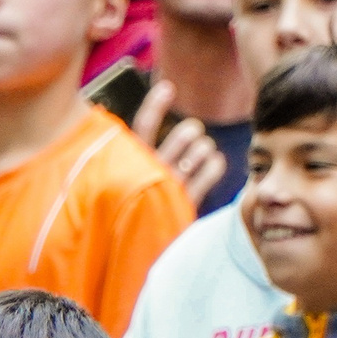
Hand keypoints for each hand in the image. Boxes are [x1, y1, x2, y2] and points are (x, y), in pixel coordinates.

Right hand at [131, 79, 226, 209]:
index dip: (155, 106)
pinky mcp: (183, 203)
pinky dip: (215, 165)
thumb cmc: (126, 205)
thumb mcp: (121, 178)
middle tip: (194, 133)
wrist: (130, 249)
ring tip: (204, 150)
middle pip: (180, 138)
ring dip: (204, 147)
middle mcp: (148, 173)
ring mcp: (168, 189)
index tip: (168, 88)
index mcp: (128, 163)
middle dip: (191, 132)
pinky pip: (208, 174)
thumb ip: (131, 154)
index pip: (143, 127)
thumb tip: (144, 128)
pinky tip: (215, 163)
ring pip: (199, 153)